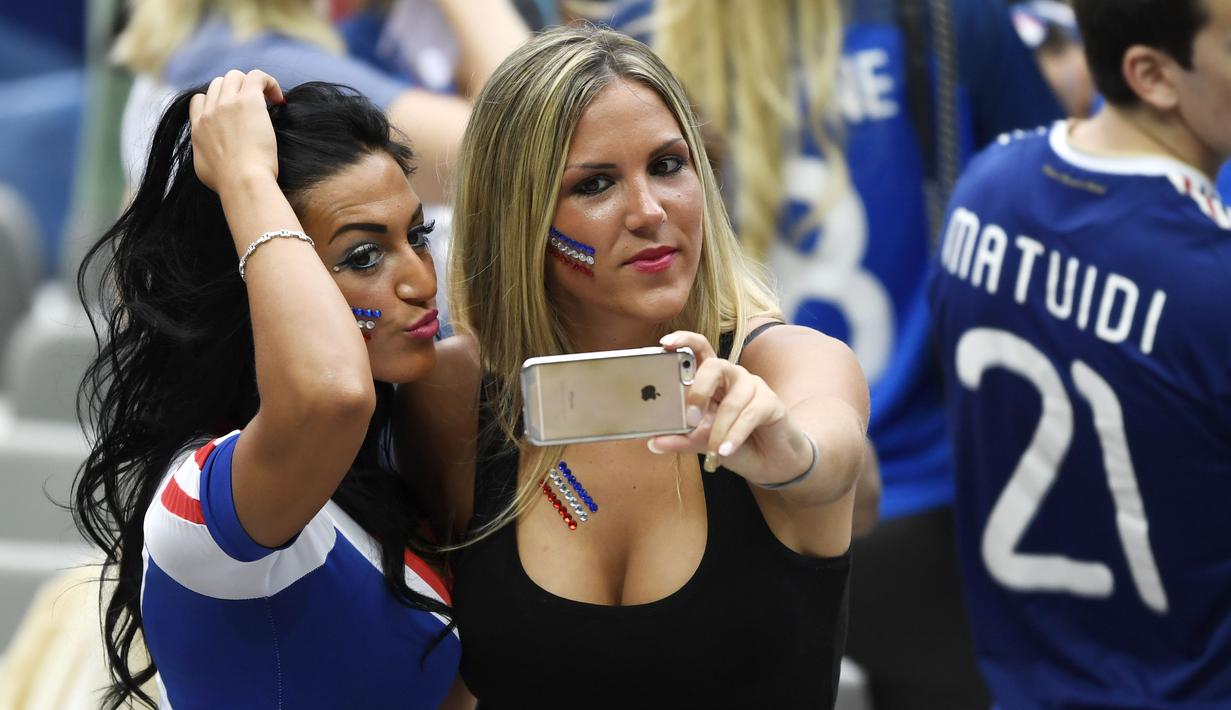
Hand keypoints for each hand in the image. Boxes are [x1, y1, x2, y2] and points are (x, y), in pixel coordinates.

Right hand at [187, 69, 284, 195]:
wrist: (242, 181)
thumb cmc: (230, 184)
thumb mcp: (205, 170)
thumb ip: (206, 154)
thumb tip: (215, 153)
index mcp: (198, 128)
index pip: (200, 99)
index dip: (217, 101)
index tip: (234, 113)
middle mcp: (210, 112)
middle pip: (218, 84)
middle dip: (236, 91)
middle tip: (255, 108)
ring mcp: (227, 103)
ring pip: (235, 76)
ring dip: (251, 85)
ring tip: (269, 102)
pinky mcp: (248, 101)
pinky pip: (257, 76)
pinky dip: (268, 82)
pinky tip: (279, 99)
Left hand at [648, 330, 812, 485]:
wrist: (770, 463)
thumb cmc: (735, 444)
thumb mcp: (703, 443)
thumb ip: (681, 439)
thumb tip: (653, 442)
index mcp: (712, 379)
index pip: (699, 349)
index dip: (684, 340)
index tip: (665, 343)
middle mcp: (733, 376)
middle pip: (715, 366)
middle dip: (699, 390)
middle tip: (690, 417)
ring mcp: (754, 387)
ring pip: (732, 400)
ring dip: (719, 429)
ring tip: (711, 451)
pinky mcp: (772, 402)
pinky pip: (750, 415)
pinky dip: (735, 435)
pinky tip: (725, 451)